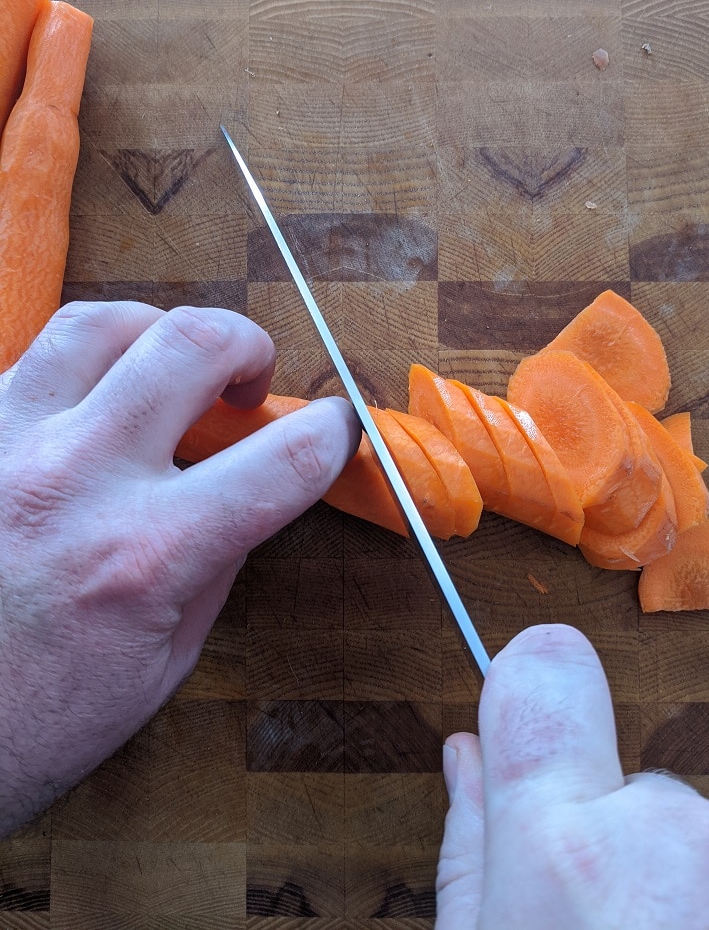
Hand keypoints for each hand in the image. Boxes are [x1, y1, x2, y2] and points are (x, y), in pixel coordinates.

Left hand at [0, 301, 359, 835]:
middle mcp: (73, 482)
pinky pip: (25, 362)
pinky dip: (75, 370)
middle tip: (248, 378)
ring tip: (165, 370)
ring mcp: (2, 447)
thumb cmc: (36, 723)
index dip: (333, 432)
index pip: (283, 459)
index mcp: (145, 556)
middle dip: (249, 344)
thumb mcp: (164, 663)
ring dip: (155, 334)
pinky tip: (87, 407)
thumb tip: (250, 493)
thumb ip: (214, 564)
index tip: (337, 427)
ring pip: (98, 322)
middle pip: (192, 345)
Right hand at [436, 624, 708, 927]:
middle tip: (600, 913)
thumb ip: (472, 844)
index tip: (528, 672)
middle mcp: (661, 836)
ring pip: (699, 838)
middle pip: (634, 784)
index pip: (541, 682)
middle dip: (617, 833)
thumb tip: (468, 757)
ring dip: (679, 885)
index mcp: (557, 849)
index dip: (532, 675)